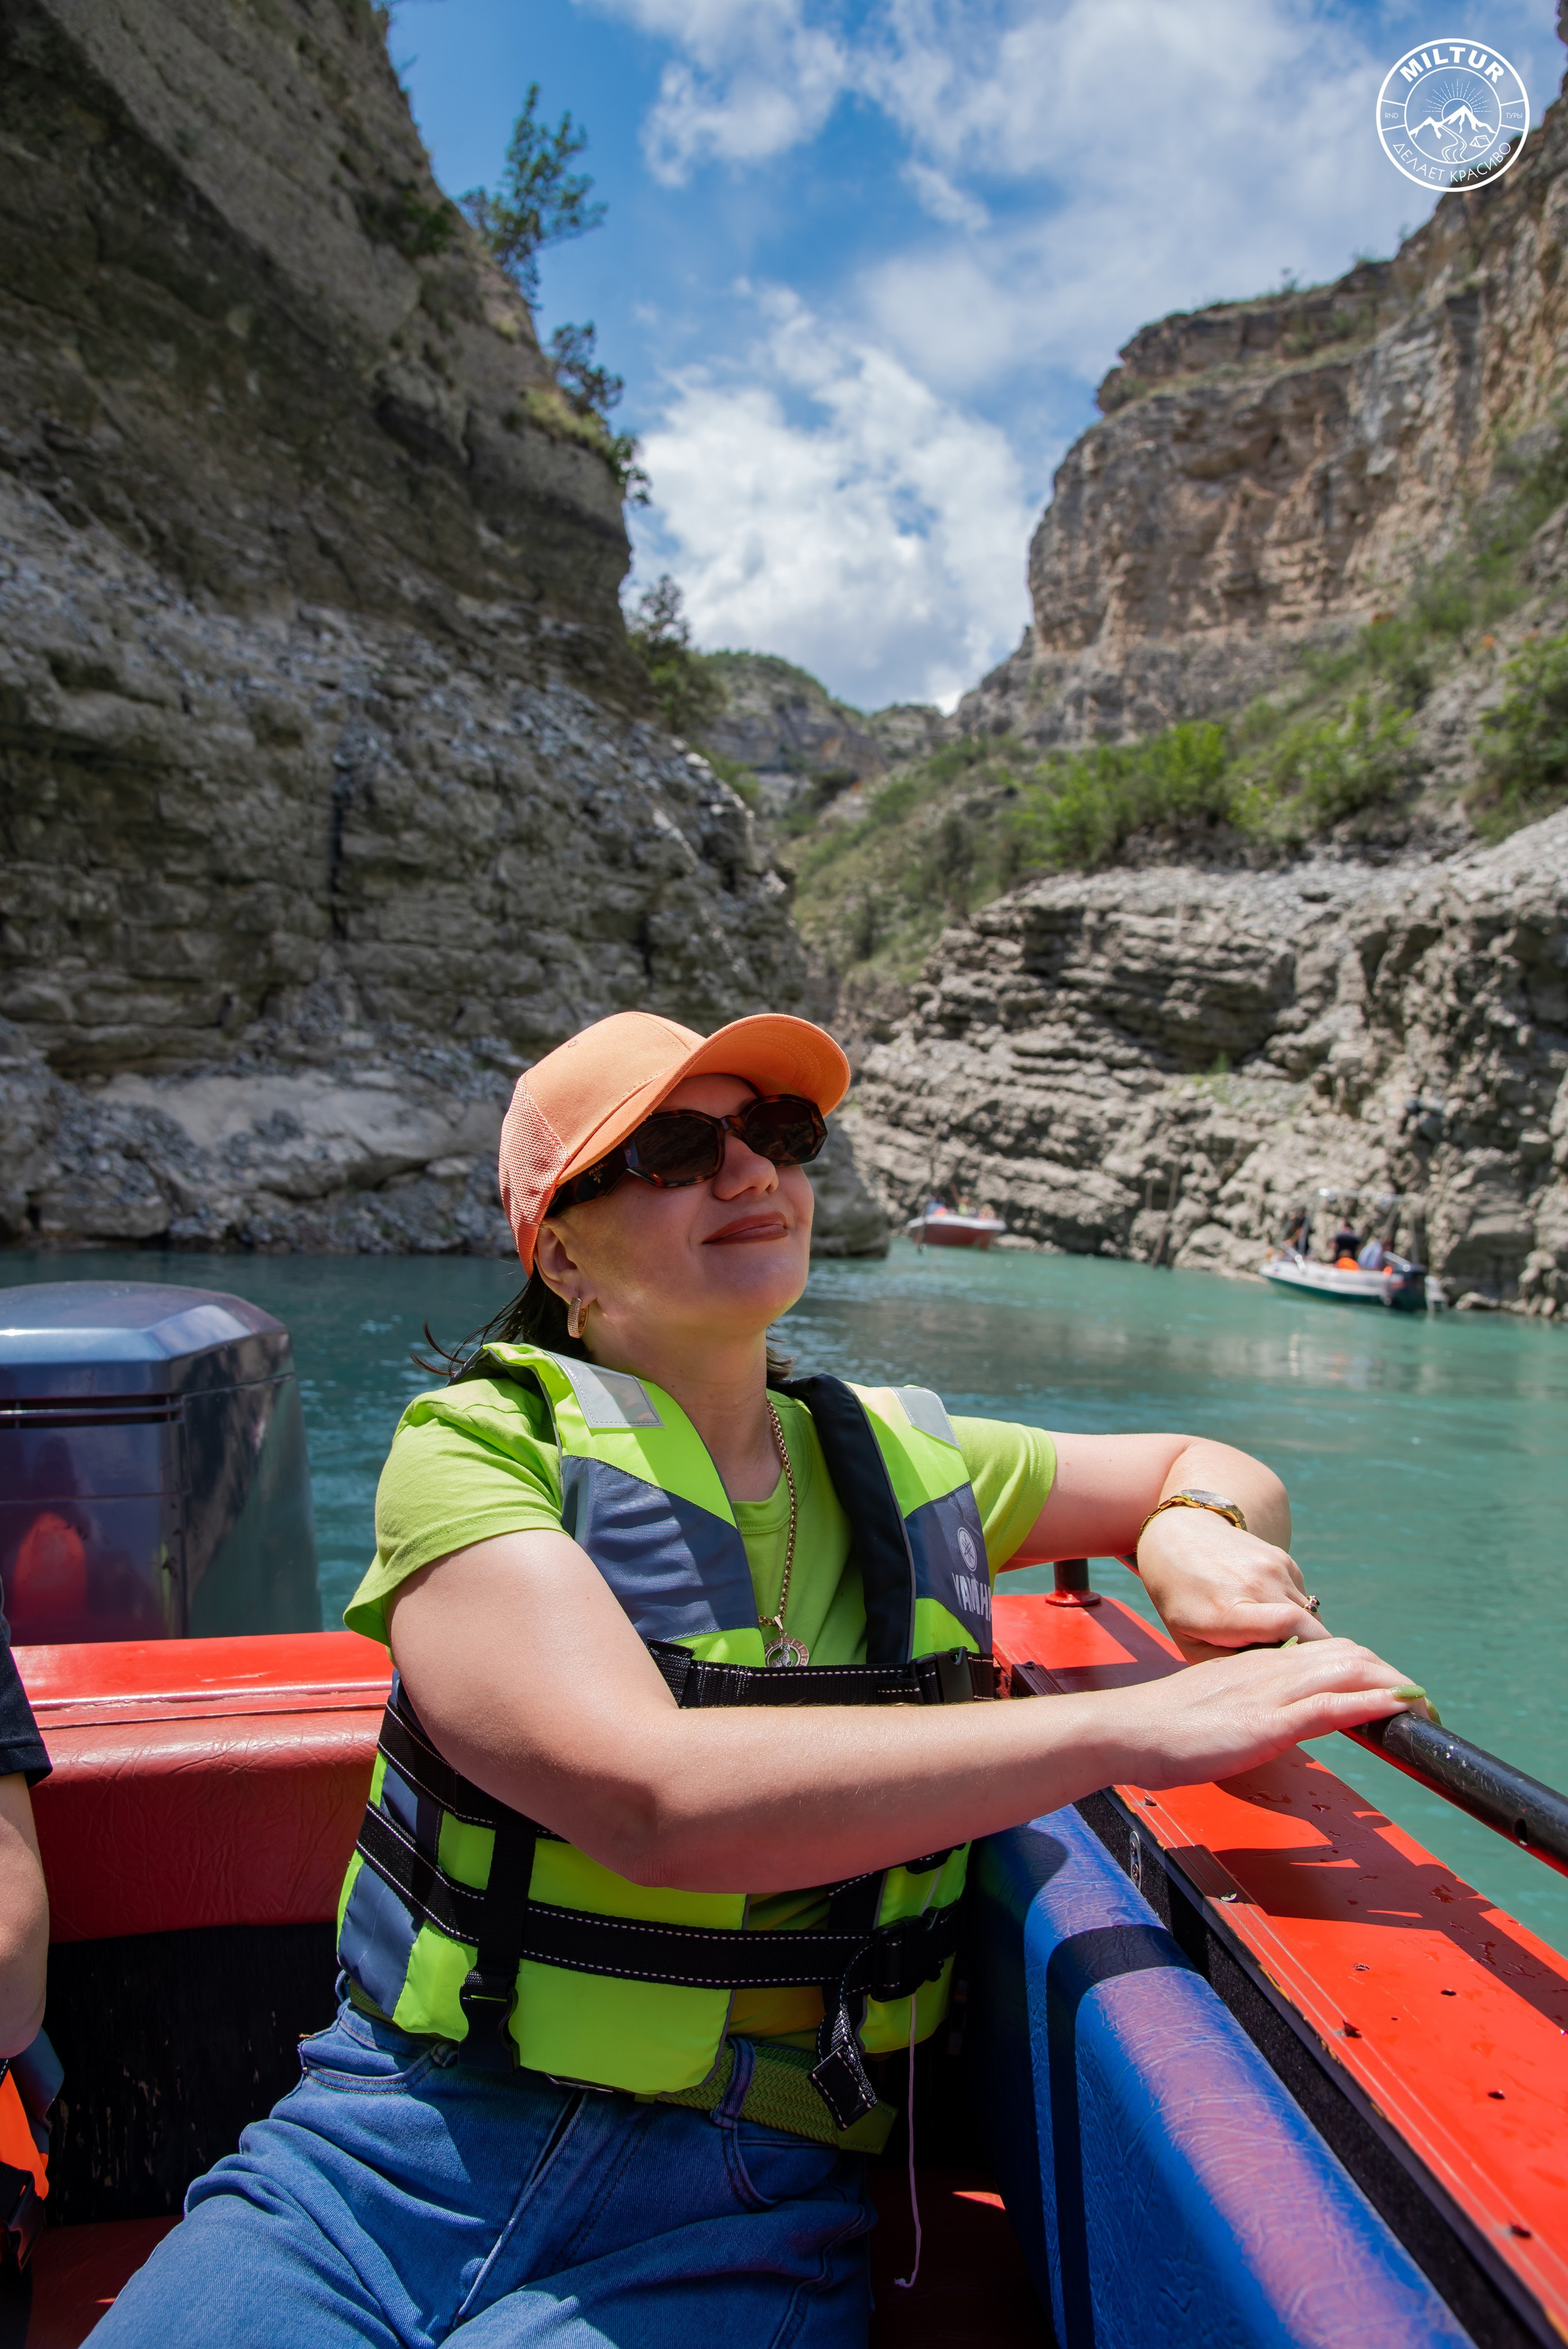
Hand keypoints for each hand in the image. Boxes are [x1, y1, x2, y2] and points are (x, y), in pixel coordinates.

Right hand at [1099, 1637, 1419, 1790]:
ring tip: (1422, 1703)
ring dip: (1391, 1686)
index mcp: (1258, 1667)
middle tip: (1419, 1700)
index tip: (1393, 1688)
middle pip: (1346, 1657)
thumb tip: (1275, 1722)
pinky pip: (1328, 1707)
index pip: (1325, 1655)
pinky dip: (1369, 1704)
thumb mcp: (1217, 1708)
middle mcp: (1269, 1670)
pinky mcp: (1265, 1723)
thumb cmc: (1163, 1728)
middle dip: (1389, 1675)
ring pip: (1345, 1674)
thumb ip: (1250, 1707)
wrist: (1127, 1732)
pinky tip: (1394, 1708)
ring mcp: (1269, 1694)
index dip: (1366, 1667)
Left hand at [1135, 1505, 1327, 1662]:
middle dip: (1311, 1655)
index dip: (1308, 1655)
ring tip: (1271, 1638)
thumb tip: (1275, 1681)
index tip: (1308, 1678)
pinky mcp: (1282, 1558)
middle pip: (1310, 1628)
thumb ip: (1231, 1666)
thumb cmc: (1181, 1602)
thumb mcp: (1190, 1643)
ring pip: (1310, 1615)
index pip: (1288, 1626)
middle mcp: (1255, 1583)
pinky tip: (1265, 1608)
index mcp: (1227, 1610)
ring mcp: (1272, 1567)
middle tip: (1293, 1670)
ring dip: (1302, 1633)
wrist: (1178, 1538)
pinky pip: (1303, 1597)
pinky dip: (1294, 1611)